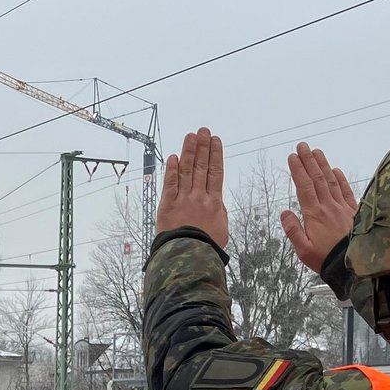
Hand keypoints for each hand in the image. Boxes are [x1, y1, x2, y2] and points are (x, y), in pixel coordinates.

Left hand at [157, 128, 227, 247]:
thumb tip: (217, 202)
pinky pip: (170, 183)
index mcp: (215, 203)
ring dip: (189, 152)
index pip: (216, 173)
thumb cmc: (207, 249)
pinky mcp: (167, 205)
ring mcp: (183, 199)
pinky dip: (172, 169)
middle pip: (202, 167)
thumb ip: (220, 213)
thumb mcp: (222, 230)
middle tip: (203, 131)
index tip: (216, 141)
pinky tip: (174, 157)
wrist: (190, 258)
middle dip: (203, 147)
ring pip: (187, 170)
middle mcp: (199, 197)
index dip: (215, 155)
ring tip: (191, 136)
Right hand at [279, 142, 355, 272]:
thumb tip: (284, 212)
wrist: (354, 266)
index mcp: (314, 215)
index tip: (292, 157)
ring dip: (323, 165)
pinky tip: (336, 170)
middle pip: (317, 179)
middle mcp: (328, 207)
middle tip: (302, 146)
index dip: (298, 170)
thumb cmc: (326, 260)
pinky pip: (346, 191)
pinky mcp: (353, 212)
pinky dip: (340, 179)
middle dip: (308, 160)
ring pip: (331, 181)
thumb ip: (293, 230)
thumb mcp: (303, 250)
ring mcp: (342, 208)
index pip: (304, 187)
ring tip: (316, 151)